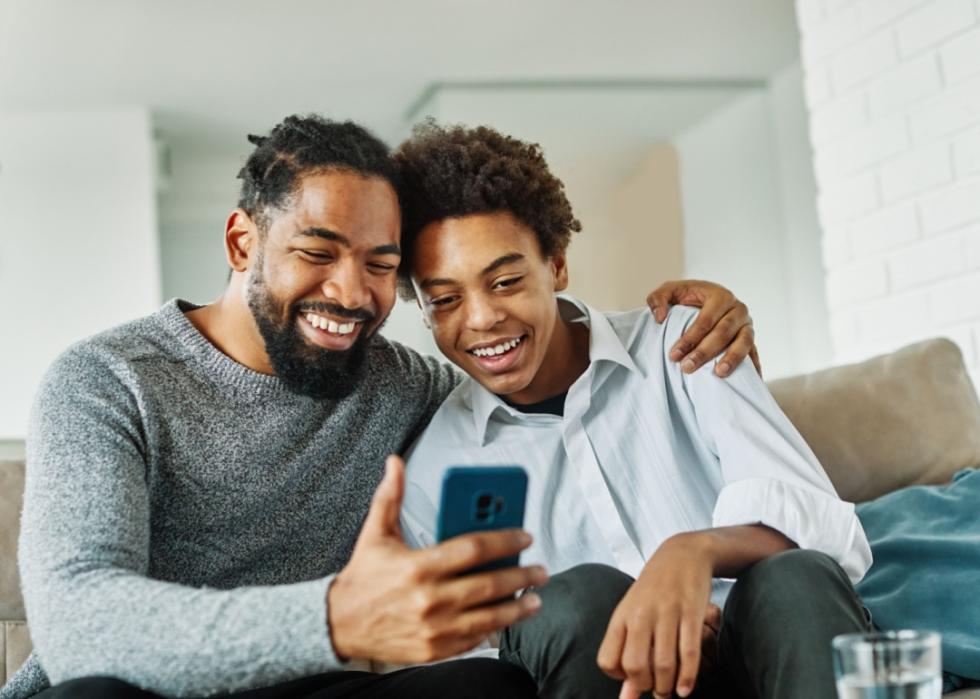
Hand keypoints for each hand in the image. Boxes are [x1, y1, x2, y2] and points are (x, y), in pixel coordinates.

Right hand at [328, 455, 547, 663]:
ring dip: (518, 607)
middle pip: (489, 584)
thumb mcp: (375, 533)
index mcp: (419, 566)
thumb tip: (395, 462)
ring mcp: (434, 628)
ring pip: (489, 617)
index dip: (504, 540)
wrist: (339, 624)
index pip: (473, 549)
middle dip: (521, 576)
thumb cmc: (363, 577)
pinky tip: (508, 618)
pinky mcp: (435, 650)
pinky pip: (474, 639)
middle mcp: (430, 599)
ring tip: (536, 597)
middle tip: (540, 570)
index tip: (524, 536)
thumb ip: (390, 496)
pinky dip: (494, 629)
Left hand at [597, 534, 713, 698]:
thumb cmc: (654, 590)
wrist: (682, 554)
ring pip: (663, 663)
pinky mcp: (692, 612)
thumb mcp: (633, 614)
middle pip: (634, 666)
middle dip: (645, 686)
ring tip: (671, 691)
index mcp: (622, 616)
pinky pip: (689, 652)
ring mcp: (667, 613)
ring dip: (667, 686)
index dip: (618, 676)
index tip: (631, 676)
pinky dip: (688, 677)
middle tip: (655, 689)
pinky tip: (686, 688)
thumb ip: (628, 651)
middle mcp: (641, 615)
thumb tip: (626, 695)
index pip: (607, 661)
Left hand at [646, 279, 760, 377]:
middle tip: (687, 367)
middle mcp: (738, 309)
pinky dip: (753, 366)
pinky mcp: (751, 338)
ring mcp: (747, 324)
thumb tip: (659, 317)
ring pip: (744, 342)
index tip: (674, 355)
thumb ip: (658, 298)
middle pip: (723, 332)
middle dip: (705, 352)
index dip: (690, 338)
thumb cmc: (687, 296)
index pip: (705, 320)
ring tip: (719, 374)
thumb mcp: (670, 291)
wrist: (706, 299)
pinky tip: (750, 380)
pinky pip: (754, 352)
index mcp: (720, 295)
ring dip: (732, 358)